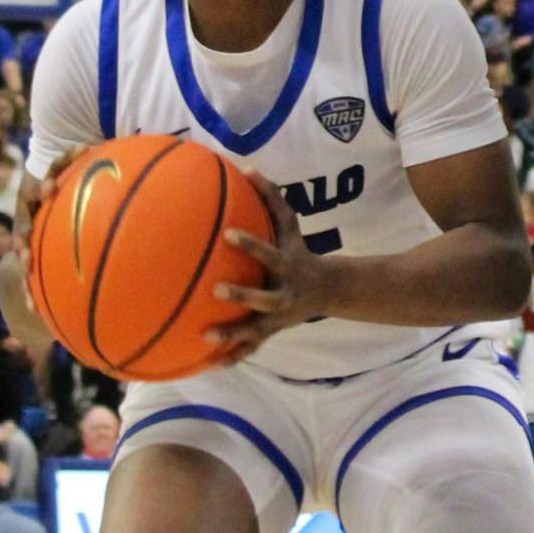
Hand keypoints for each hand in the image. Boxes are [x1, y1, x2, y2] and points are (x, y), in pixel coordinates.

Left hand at [207, 173, 332, 363]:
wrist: (328, 291)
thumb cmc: (300, 251)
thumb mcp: (291, 226)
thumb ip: (272, 198)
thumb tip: (249, 168)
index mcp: (287, 266)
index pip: (269, 253)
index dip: (250, 245)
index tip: (227, 234)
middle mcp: (283, 294)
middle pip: (263, 297)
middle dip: (242, 295)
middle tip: (215, 289)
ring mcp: (277, 318)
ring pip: (254, 330)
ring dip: (231, 334)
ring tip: (204, 336)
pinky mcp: (271, 333)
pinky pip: (250, 348)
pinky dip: (231, 357)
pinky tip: (207, 364)